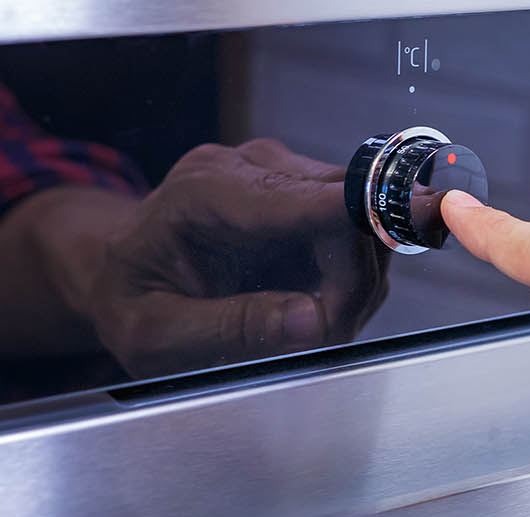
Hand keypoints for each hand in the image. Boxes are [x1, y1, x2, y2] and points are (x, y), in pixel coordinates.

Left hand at [0, 138, 390, 376]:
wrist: (118, 273)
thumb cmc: (129, 301)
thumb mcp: (157, 334)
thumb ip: (231, 327)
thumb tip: (310, 321)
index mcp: (204, 191)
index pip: (305, 198)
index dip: (360, 224)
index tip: (410, 233)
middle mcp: (247, 167)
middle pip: (345, 209)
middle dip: (352, 282)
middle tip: (326, 337)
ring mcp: (278, 174)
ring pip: (359, 220)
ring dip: (355, 282)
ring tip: (312, 327)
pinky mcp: (300, 193)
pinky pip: (353, 230)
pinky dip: (350, 275)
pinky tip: (314, 305)